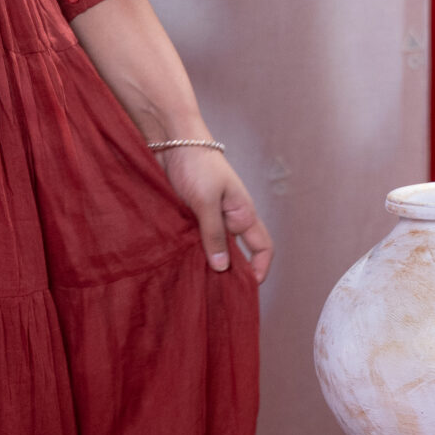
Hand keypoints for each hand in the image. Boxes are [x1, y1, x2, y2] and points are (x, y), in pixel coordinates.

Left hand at [155, 145, 272, 283]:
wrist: (172, 141)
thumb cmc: (197, 165)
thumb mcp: (207, 202)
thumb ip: (214, 234)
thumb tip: (223, 268)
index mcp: (243, 214)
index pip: (262, 248)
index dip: (259, 269)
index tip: (246, 288)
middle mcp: (229, 218)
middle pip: (236, 252)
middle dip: (229, 272)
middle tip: (214, 293)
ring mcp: (210, 216)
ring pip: (213, 247)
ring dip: (206, 262)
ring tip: (194, 281)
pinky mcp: (191, 214)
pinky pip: (196, 238)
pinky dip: (190, 251)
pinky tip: (179, 262)